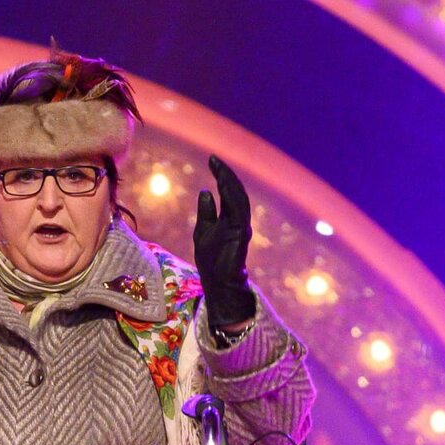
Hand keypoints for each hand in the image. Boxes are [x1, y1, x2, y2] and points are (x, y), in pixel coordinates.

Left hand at [192, 155, 256, 333]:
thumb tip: (205, 191)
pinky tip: (223, 187)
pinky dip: (232, 198)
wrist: (219, 284)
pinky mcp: (241, 235)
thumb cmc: (212, 261)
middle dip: (226, 174)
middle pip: (235, 192)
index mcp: (230, 218)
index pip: (227, 192)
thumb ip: (206, 212)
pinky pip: (238, 213)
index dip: (221, 175)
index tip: (212, 160)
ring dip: (229, 182)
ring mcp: (242, 227)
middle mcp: (238, 220)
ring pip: (239, 199)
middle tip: (215, 159)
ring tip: (219, 168)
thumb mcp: (203, 231)